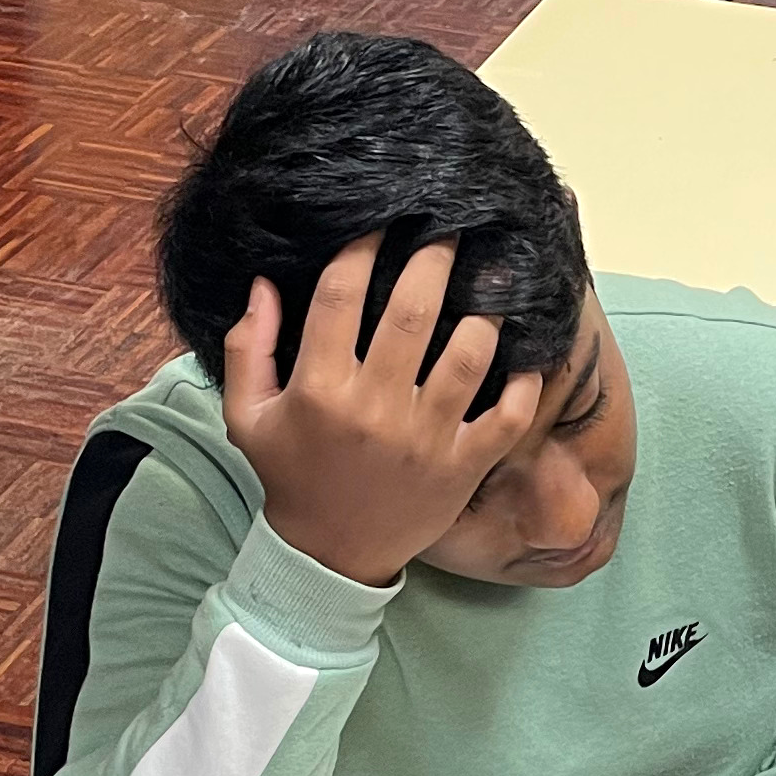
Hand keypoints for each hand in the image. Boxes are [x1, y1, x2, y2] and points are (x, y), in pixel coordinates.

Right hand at [222, 236, 544, 586]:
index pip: (340, 296)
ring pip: (469, 356)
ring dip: (485, 311)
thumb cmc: (290, 476)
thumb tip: (262, 285)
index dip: (362, 246)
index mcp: (320, 388)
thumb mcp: (249, 415)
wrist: (327, 557)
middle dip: (436, 257)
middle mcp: (375, 408)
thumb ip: (248, 347)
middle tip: (453, 225)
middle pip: (413, 311)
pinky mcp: (462, 467)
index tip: (382, 218)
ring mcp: (425, 439)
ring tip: (495, 279)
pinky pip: (508, 417)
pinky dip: (525, 384)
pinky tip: (528, 353)